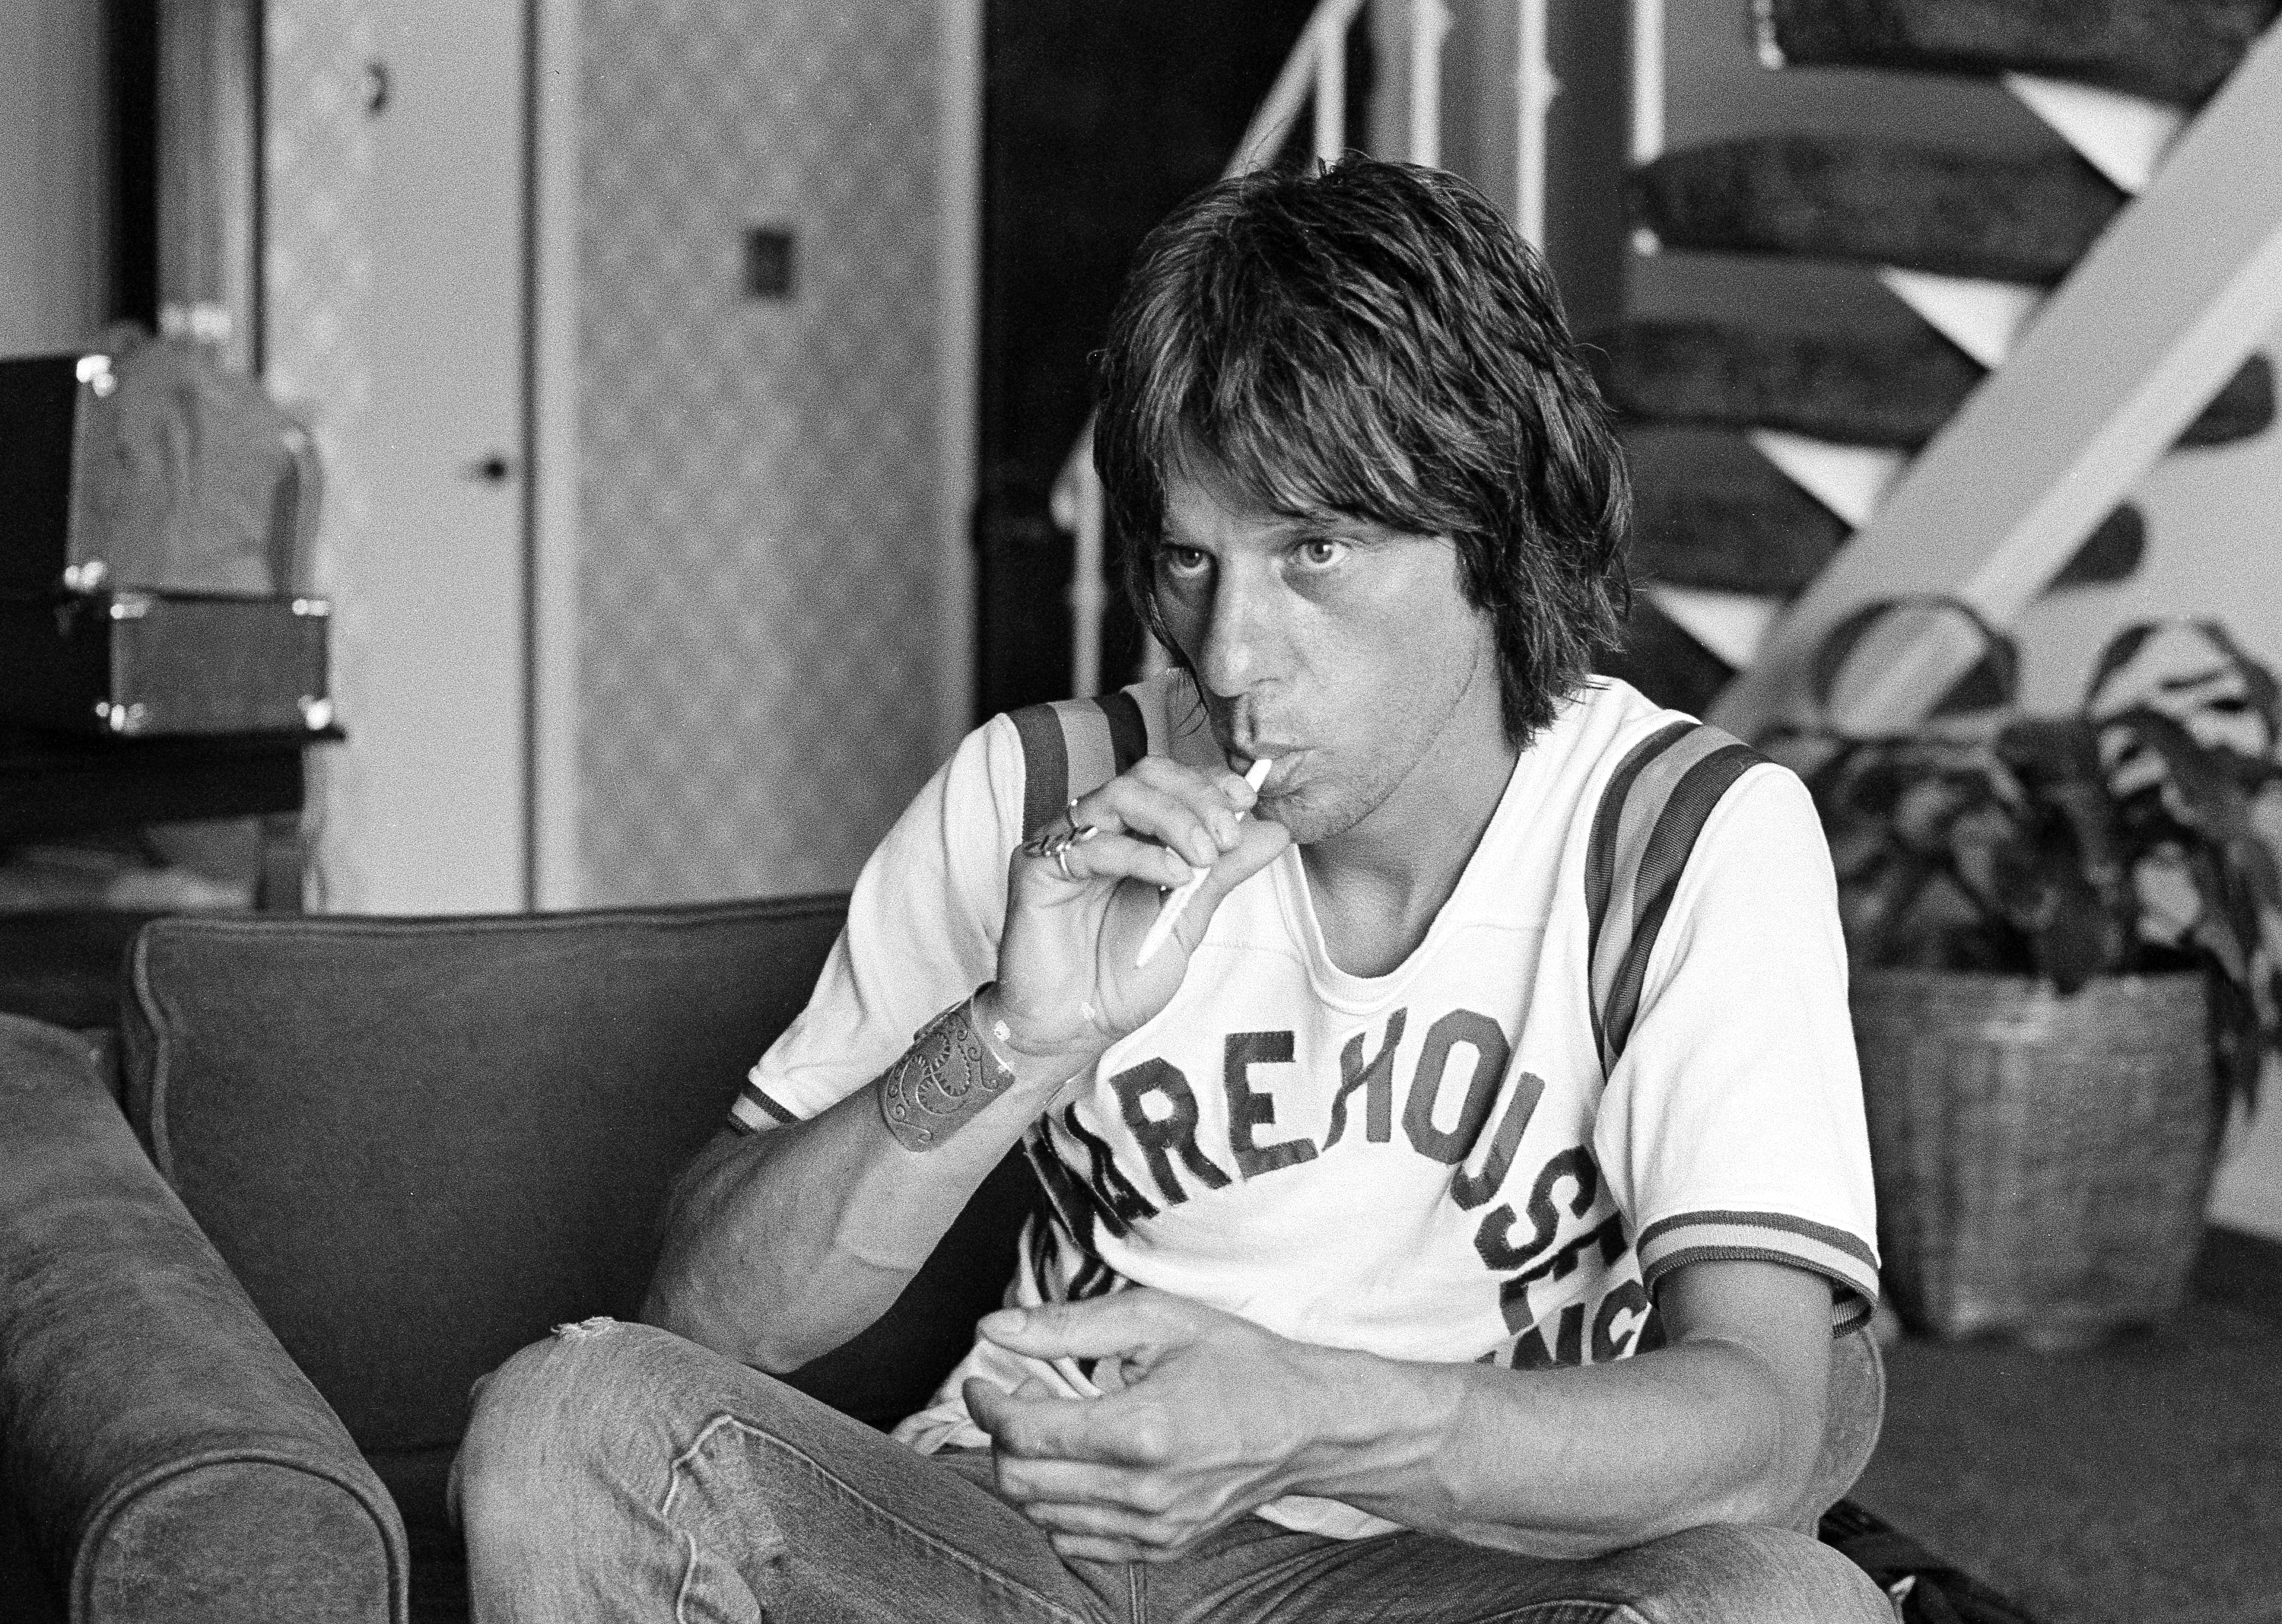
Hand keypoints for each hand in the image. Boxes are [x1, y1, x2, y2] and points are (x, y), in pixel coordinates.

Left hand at [963, 1290, 1332, 1562]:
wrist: (1309, 1424)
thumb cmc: (1238, 1361)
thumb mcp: (1157, 1319)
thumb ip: (1068, 1325)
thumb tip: (994, 1328)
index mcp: (1142, 1430)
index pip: (1026, 1433)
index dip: (987, 1404)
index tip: (982, 1379)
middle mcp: (1144, 1491)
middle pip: (1022, 1482)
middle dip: (1000, 1436)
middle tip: (1017, 1395)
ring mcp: (1154, 1528)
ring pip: (1042, 1516)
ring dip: (1027, 1470)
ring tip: (1049, 1425)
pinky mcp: (1162, 1547)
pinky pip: (1077, 1542)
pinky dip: (1058, 1507)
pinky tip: (1077, 1466)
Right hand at [989, 758, 1289, 1066]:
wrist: (1071, 1030)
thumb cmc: (1119, 981)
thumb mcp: (1188, 921)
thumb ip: (1224, 873)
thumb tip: (1273, 832)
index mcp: (1133, 835)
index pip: (1172, 781)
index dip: (1210, 782)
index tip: (1246, 799)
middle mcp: (1099, 830)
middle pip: (1147, 775)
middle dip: (1197, 796)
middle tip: (1227, 834)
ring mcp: (1067, 845)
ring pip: (1120, 795)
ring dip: (1174, 818)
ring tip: (1204, 856)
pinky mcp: (1038, 867)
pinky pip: (1091, 843)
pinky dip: (1140, 854)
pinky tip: (1173, 877)